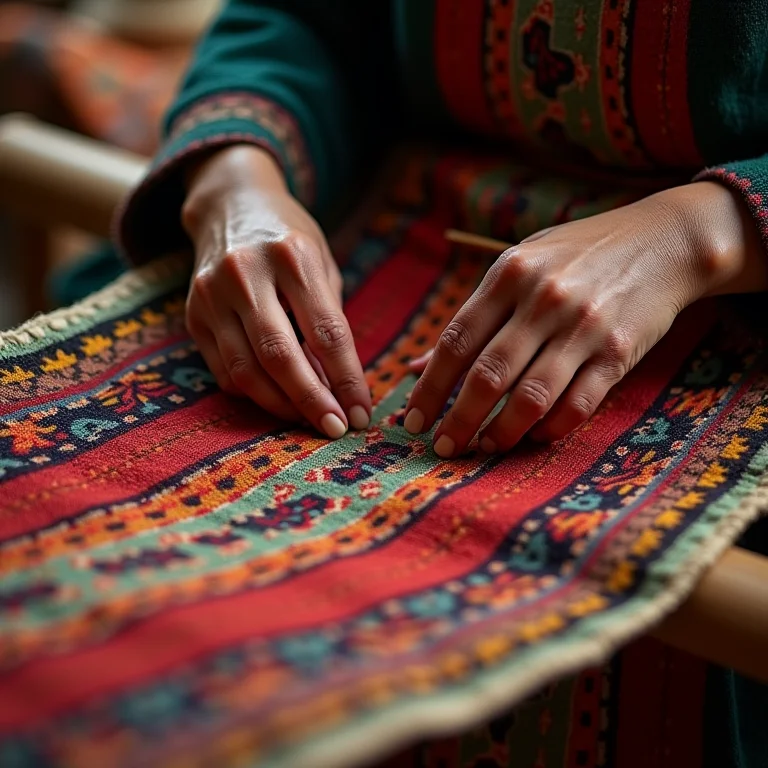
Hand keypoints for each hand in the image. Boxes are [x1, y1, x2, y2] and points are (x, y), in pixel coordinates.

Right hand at [182, 145, 370, 437]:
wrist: (229, 205)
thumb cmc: (290, 240)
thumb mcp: (322, 264)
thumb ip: (329, 321)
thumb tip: (336, 388)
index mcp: (293, 256)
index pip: (326, 332)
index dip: (347, 380)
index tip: (361, 413)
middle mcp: (246, 273)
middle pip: (280, 357)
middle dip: (311, 402)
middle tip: (335, 429)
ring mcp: (212, 295)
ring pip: (245, 371)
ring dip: (280, 406)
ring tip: (307, 419)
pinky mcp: (194, 314)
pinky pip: (223, 370)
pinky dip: (253, 393)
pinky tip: (276, 398)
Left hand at [405, 182, 767, 456]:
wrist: (663, 241)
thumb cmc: (577, 256)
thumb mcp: (520, 267)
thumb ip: (472, 317)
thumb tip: (416, 367)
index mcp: (509, 275)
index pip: (456, 342)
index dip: (430, 388)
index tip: (412, 421)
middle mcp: (544, 300)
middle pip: (488, 375)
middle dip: (458, 420)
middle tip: (442, 447)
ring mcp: (584, 326)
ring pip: (531, 397)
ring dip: (501, 432)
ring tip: (484, 447)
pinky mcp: (620, 352)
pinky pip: (578, 405)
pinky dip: (550, 429)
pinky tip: (533, 436)